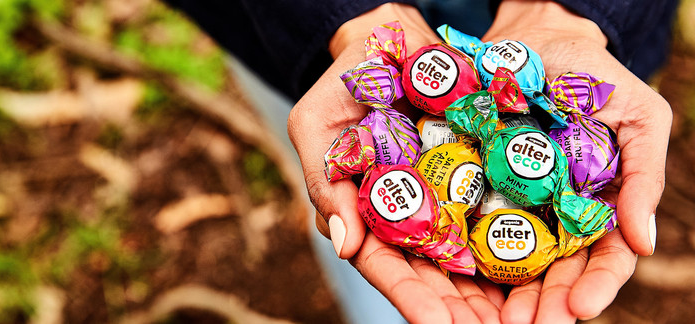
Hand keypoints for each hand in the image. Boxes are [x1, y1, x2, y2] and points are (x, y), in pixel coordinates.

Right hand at [288, 3, 504, 322]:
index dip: (409, 296)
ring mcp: (442, 199)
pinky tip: (543, 274)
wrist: (392, 41)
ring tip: (526, 321)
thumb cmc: (344, 81)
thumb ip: (326, 182)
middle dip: (459, 309)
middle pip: (432, 274)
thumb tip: (345, 245)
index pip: (383, 263)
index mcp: (365, 210)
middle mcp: (406, 214)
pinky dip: (517, 246)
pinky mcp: (476, 178)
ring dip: (494, 295)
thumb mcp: (316, 124)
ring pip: (468, 258)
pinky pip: (498, 215)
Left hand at [482, 1, 670, 321]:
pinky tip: (455, 279)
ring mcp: (513, 201)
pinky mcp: (474, 183)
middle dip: (544, 304)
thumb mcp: (640, 119)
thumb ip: (644, 175)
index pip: (601, 260)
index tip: (579, 308)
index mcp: (597, 206)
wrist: (535, 42)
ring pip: (510, 259)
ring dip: (504, 295)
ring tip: (492, 320)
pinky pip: (469, 221)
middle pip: (552, 272)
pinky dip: (465, 254)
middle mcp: (554, 213)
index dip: (594, 287)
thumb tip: (642, 243)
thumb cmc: (594, 78)